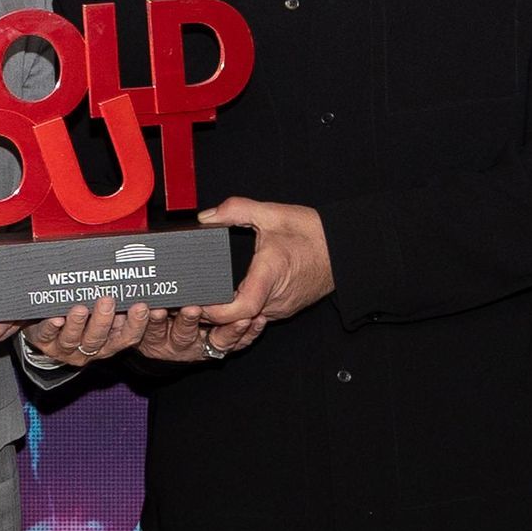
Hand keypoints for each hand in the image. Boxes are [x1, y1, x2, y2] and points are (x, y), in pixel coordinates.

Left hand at [22, 296, 152, 367]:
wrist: (46, 328)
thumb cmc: (81, 312)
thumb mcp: (101, 309)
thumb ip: (116, 301)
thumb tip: (135, 279)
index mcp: (107, 341)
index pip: (126, 337)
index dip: (136, 324)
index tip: (142, 306)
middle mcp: (88, 348)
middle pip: (98, 339)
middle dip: (104, 321)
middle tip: (108, 300)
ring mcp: (65, 347)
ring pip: (73, 339)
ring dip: (77, 324)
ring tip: (80, 309)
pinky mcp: (44, 342)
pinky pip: (47, 336)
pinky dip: (51, 327)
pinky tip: (55, 318)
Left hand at [192, 195, 333, 355]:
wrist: (343, 249)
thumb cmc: (312, 233)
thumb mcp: (271, 213)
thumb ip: (236, 210)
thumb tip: (207, 217)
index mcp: (270, 275)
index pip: (239, 309)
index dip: (215, 312)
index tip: (198, 303)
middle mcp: (275, 298)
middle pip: (237, 319)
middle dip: (211, 314)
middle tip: (188, 301)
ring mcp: (280, 307)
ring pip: (247, 320)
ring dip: (226, 315)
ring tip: (203, 300)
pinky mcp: (284, 309)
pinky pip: (258, 316)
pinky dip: (241, 312)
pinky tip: (228, 299)